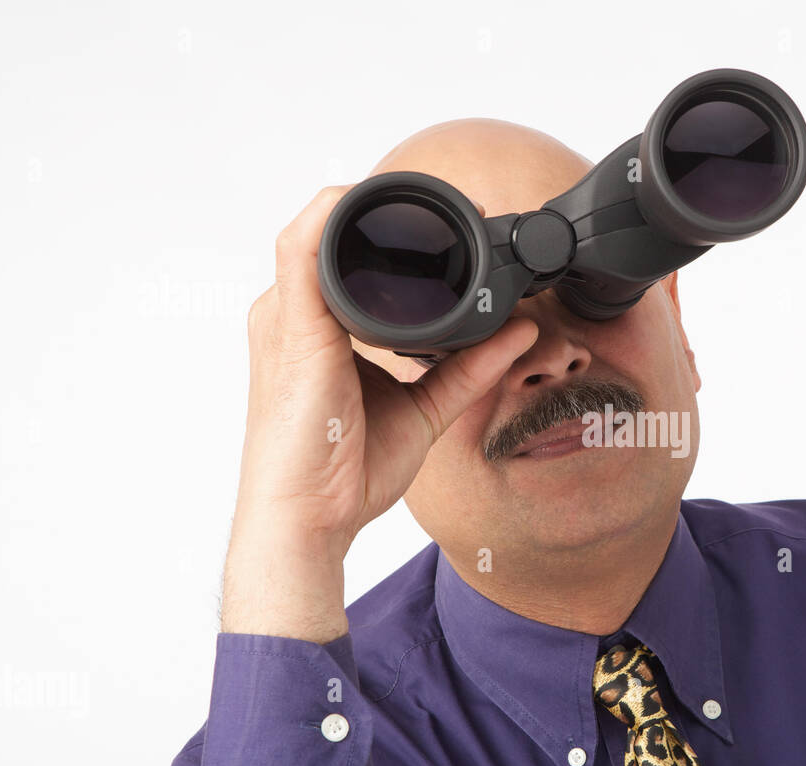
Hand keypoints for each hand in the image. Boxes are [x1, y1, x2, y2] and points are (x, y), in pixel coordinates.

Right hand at [221, 186, 537, 641]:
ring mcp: (285, 316)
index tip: (457, 231)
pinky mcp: (291, 326)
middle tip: (461, 215)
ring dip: (372, 206)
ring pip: (318, 228)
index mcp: (315, 328)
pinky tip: (376, 207)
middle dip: (394, 215)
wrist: (308, 519)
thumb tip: (520, 331)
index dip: (397, 235)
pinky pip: (304, 247)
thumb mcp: (424, 407)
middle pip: (336, 236)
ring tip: (439, 213)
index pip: (349, 259)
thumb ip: (468, 367)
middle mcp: (293, 314)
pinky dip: (338, 216)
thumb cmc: (346, 472)